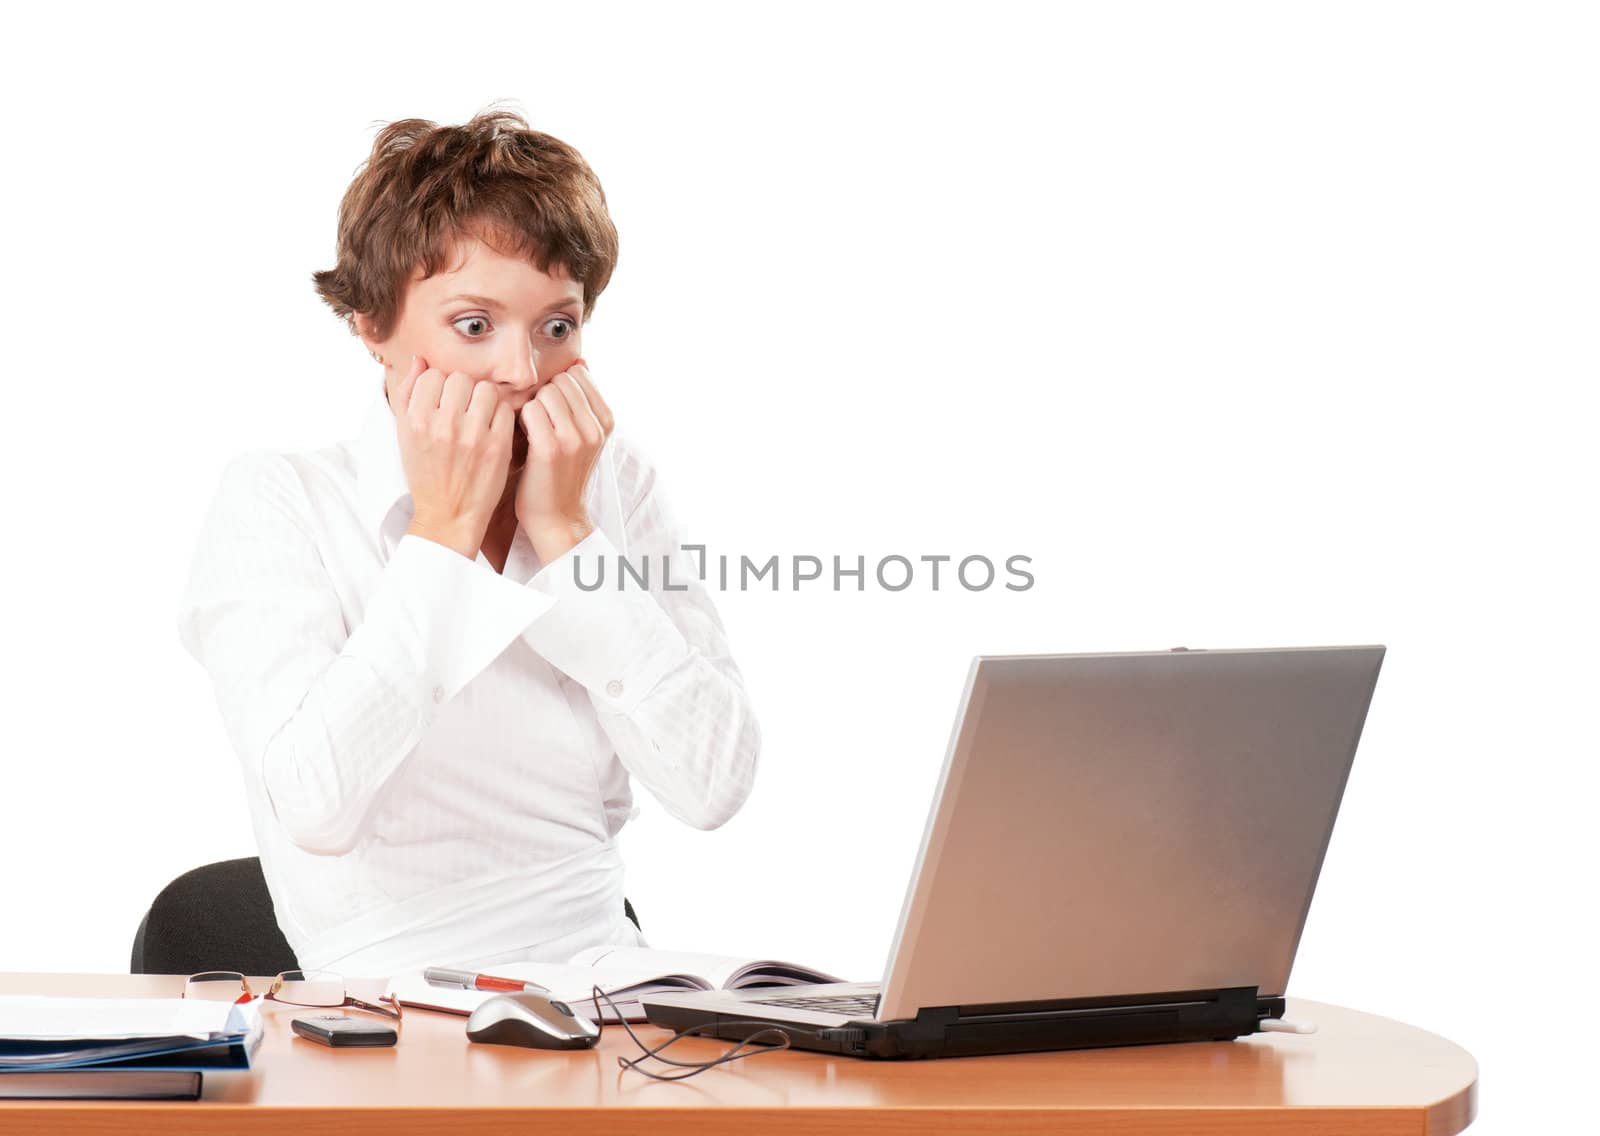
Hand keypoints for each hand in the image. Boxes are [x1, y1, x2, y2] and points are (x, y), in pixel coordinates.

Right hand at [392, 354, 514, 559]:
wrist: (448, 516)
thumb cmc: (426, 474)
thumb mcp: (405, 436)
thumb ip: (409, 395)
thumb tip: (420, 359)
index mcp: (416, 421)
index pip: (433, 375)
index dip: (441, 386)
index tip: (444, 402)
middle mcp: (443, 426)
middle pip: (461, 378)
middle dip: (464, 391)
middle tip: (464, 410)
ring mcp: (473, 436)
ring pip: (486, 389)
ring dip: (485, 400)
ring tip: (480, 418)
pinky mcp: (498, 447)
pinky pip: (506, 410)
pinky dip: (502, 416)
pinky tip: (493, 430)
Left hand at [515, 359, 613, 560]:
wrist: (558, 518)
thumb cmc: (563, 474)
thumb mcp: (585, 436)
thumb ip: (583, 402)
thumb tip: (580, 363)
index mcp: (606, 420)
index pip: (579, 374)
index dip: (559, 386)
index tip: (552, 407)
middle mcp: (595, 427)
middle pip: (561, 380)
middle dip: (545, 393)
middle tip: (538, 418)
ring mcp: (575, 438)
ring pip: (546, 392)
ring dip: (533, 405)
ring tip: (531, 428)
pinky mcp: (550, 449)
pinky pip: (531, 409)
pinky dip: (522, 418)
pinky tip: (522, 435)